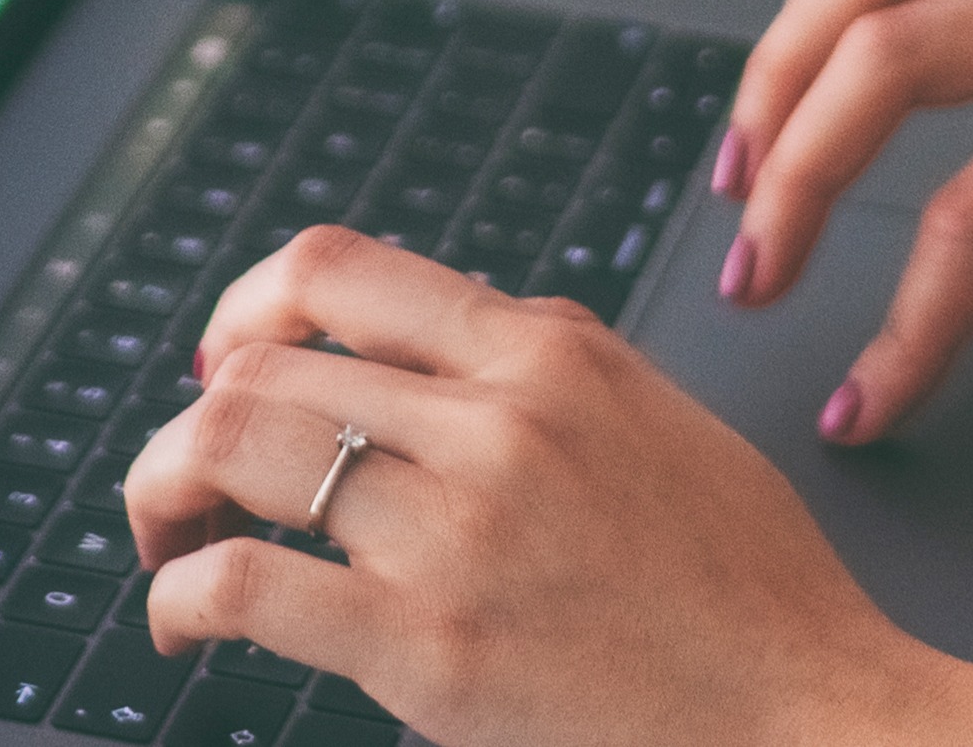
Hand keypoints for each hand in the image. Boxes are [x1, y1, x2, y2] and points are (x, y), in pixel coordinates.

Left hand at [120, 229, 972, 746]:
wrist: (808, 711)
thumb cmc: (750, 591)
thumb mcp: (658, 419)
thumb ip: (543, 366)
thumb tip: (427, 341)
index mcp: (549, 351)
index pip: (340, 269)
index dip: (246, 306)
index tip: (226, 358)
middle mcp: (495, 419)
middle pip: (261, 363)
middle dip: (189, 416)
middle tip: (184, 474)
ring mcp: (457, 531)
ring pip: (231, 449)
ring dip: (163, 489)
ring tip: (167, 537)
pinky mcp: (429, 646)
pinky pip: (243, 587)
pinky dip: (177, 595)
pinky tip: (180, 621)